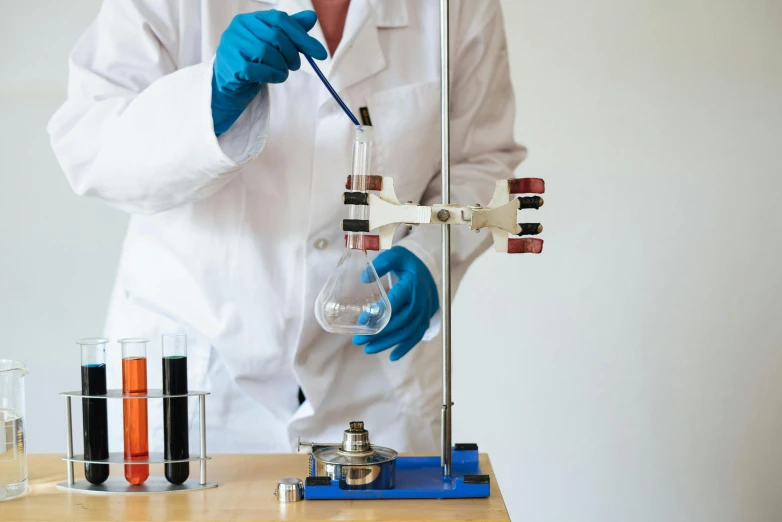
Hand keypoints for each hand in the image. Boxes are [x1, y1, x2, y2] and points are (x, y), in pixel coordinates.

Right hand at [212, 10, 326, 135]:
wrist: (231, 83)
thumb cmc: (254, 60)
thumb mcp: (273, 44)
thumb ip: (291, 31)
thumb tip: (311, 17)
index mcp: (250, 18)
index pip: (280, 19)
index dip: (302, 36)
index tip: (320, 53)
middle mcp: (239, 27)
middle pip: (276, 36)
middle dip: (292, 54)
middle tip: (295, 66)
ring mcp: (232, 46)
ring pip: (267, 53)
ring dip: (282, 66)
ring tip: (282, 72)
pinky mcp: (232, 66)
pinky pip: (259, 70)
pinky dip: (273, 75)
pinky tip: (275, 78)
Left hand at [353, 247, 438, 360]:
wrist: (429, 268)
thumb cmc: (408, 262)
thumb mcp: (395, 255)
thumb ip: (381, 264)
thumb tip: (363, 278)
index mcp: (411, 285)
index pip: (395, 302)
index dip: (379, 313)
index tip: (362, 320)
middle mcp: (419, 301)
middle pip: (400, 322)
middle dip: (378, 333)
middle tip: (358, 340)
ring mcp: (424, 312)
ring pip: (407, 332)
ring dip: (387, 343)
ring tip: (367, 349)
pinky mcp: (424, 319)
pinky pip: (416, 336)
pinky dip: (405, 348)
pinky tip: (392, 356)